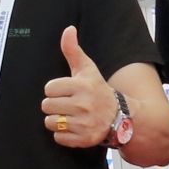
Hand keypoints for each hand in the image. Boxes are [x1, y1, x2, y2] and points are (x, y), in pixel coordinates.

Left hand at [41, 25, 118, 148]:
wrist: (121, 116)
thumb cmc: (98, 90)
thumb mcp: (87, 69)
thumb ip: (73, 50)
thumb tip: (68, 29)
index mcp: (81, 86)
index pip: (48, 88)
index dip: (55, 90)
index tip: (67, 91)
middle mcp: (83, 105)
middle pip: (47, 106)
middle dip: (55, 105)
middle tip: (69, 105)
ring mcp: (84, 123)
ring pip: (50, 123)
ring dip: (57, 121)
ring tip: (71, 116)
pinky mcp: (84, 139)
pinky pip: (59, 138)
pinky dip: (64, 135)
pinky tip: (75, 128)